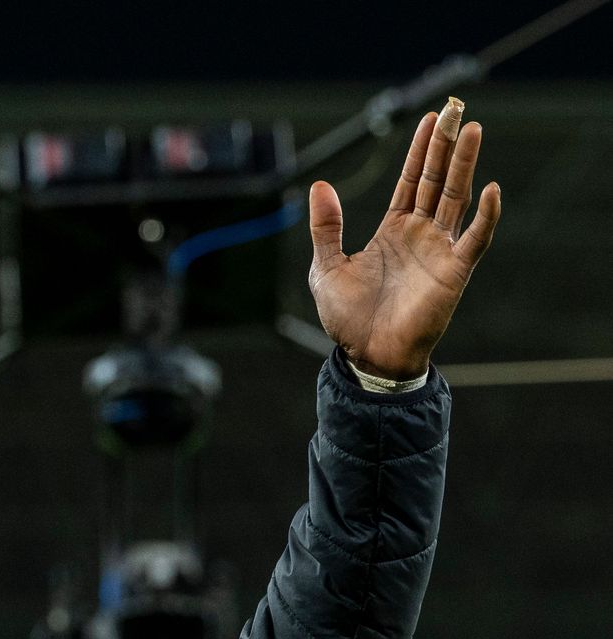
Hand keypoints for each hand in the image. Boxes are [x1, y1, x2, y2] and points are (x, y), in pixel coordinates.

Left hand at [307, 100, 502, 380]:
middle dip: (446, 145)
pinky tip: (492, 189)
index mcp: (392, 230)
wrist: (367, 355)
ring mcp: (439, 250)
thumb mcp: (326, 267)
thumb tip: (320, 185)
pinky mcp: (454, 271)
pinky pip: (475, 238)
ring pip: (455, 197)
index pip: (410, 180)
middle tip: (457, 109)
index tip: (429, 119)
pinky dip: (486, 216)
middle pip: (436, 179)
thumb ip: (326, 227)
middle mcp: (419, 234)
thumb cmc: (348, 318)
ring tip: (473, 130)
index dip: (420, 150)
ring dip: (465, 165)